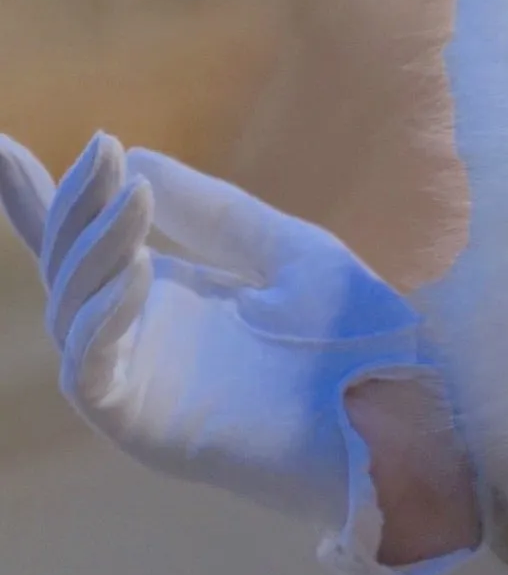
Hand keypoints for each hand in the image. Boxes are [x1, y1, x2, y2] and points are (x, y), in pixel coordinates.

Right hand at [0, 130, 448, 528]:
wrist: (401, 417)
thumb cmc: (354, 339)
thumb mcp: (283, 251)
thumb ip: (210, 211)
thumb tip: (132, 158)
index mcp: (168, 297)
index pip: (87, 242)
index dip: (42, 200)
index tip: (0, 146)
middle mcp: (140, 339)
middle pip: (68, 268)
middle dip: (71, 206)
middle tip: (100, 148)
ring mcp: (138, 385)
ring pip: (71, 312)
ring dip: (94, 249)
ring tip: (130, 198)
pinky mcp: (141, 429)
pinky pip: (92, 371)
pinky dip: (101, 318)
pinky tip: (136, 272)